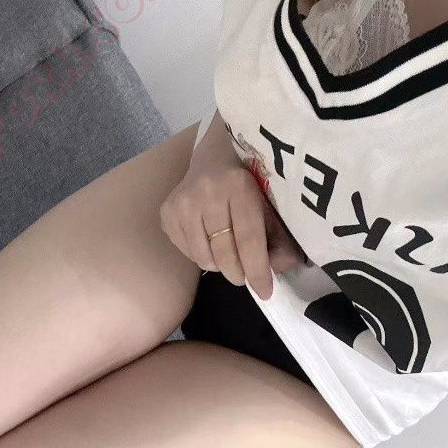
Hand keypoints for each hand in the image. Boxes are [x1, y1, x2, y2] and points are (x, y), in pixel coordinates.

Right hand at [160, 112, 304, 299]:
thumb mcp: (270, 203)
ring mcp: (182, 202)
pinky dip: (202, 255)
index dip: (257, 270)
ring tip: (227, 254)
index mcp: (238, 186)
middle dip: (238, 273)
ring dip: (219, 265)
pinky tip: (209, 239)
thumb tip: (280, 267)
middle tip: (245, 275)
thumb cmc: (248, 182)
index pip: (248, 239)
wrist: (215, 154)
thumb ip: (279, 236)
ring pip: (203, 258)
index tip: (265, 292)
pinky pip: (187, 252)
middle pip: (224, 253)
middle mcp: (207, 192)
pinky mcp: (167, 212)